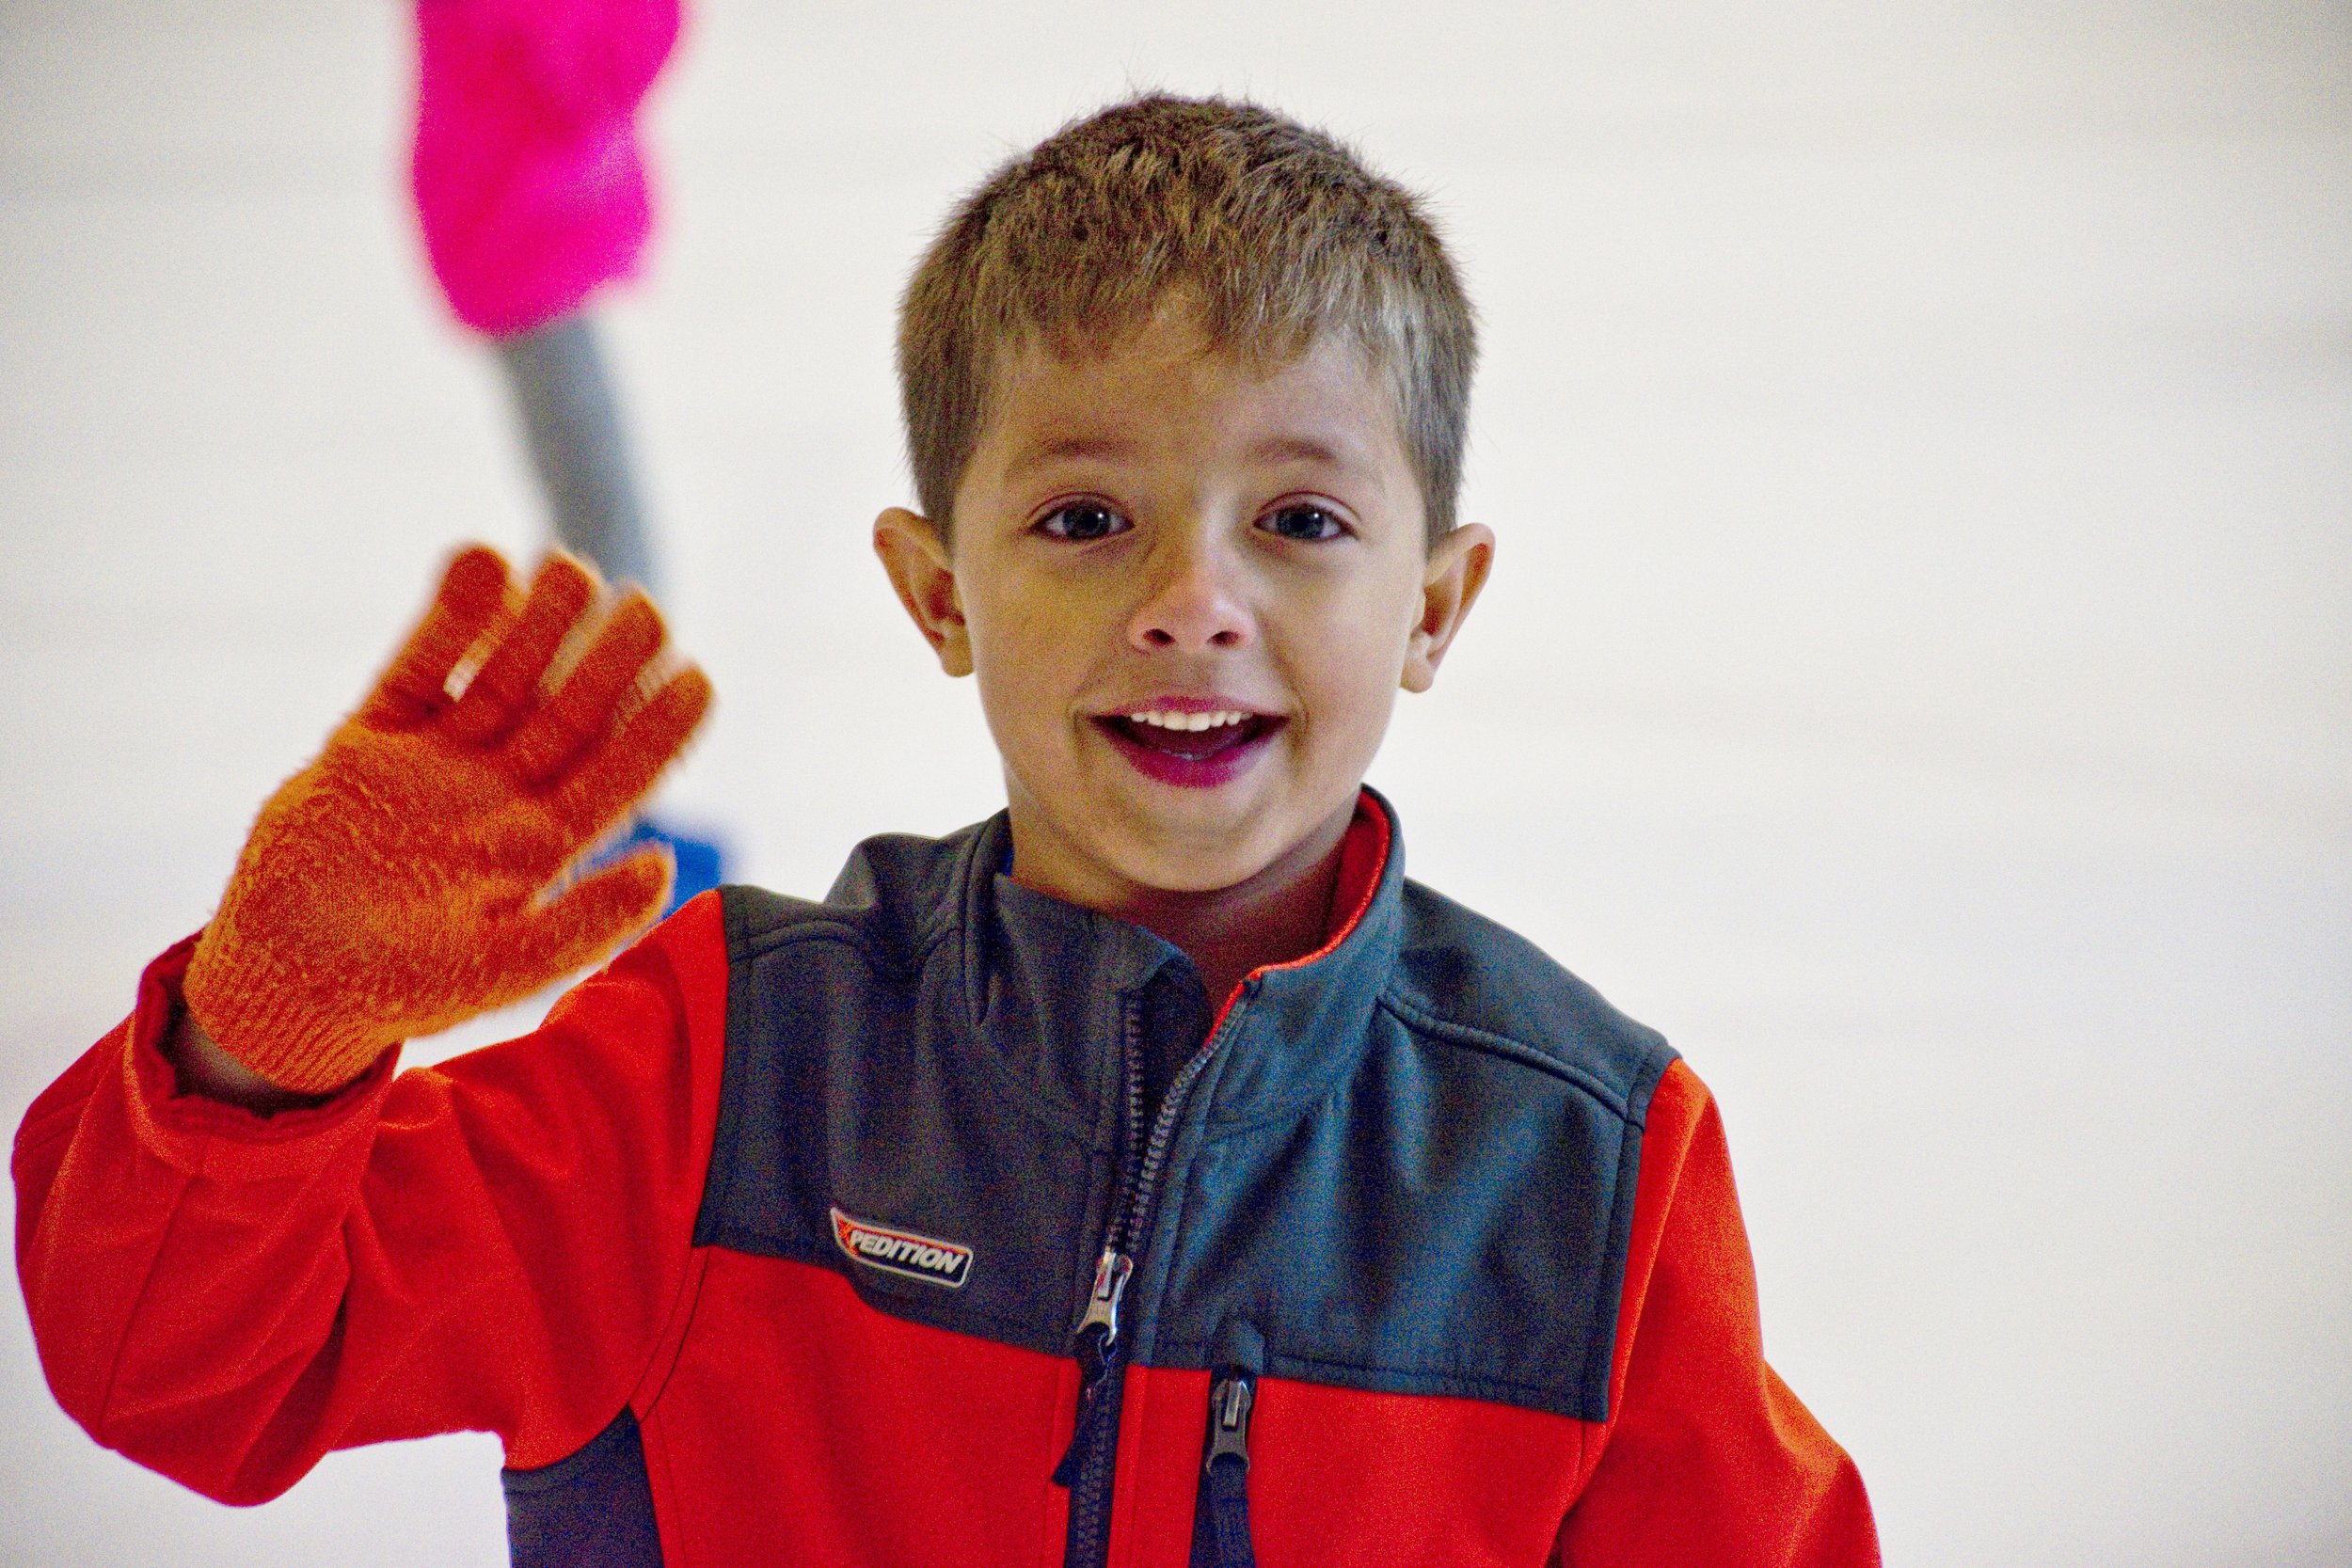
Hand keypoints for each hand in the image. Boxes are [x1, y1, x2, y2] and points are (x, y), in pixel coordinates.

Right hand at [181, 545, 712, 1093]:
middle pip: (568, 714)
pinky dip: (446, 619)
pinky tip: (482, 563)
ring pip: (501, 679)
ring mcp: (436, 763)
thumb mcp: (496, 968)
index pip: (616, 777)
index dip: (657, 730)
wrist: (279, 979)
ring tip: (569, 567)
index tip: (699, 678)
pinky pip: (418, 668)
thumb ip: (580, 922)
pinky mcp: (370, 741)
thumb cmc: (395, 989)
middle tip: (645, 605)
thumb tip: (664, 866)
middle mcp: (499, 797)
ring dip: (536, 625)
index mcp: (540, 849)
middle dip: (606, 660)